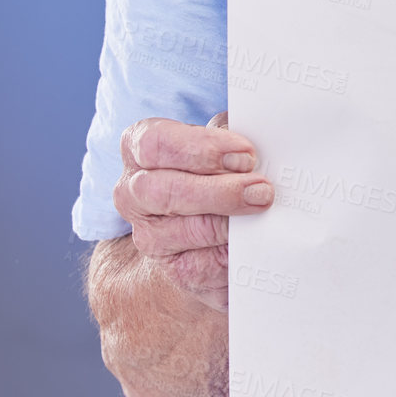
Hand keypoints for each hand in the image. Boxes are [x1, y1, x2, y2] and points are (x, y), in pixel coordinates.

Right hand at [112, 112, 273, 310]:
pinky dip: (232, 251)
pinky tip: (250, 241)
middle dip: (218, 190)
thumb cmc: (216, 170)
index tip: (244, 153)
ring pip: (183, 231)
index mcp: (140, 148)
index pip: (157, 143)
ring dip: (229, 221)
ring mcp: (149, 235)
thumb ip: (230, 133)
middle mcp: (134, 192)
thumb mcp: (219, 142)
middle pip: (164, 190)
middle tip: (260, 188)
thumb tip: (261, 127)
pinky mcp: (174, 269)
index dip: (202, 147)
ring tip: (261, 210)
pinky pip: (203, 264)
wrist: (209, 226)